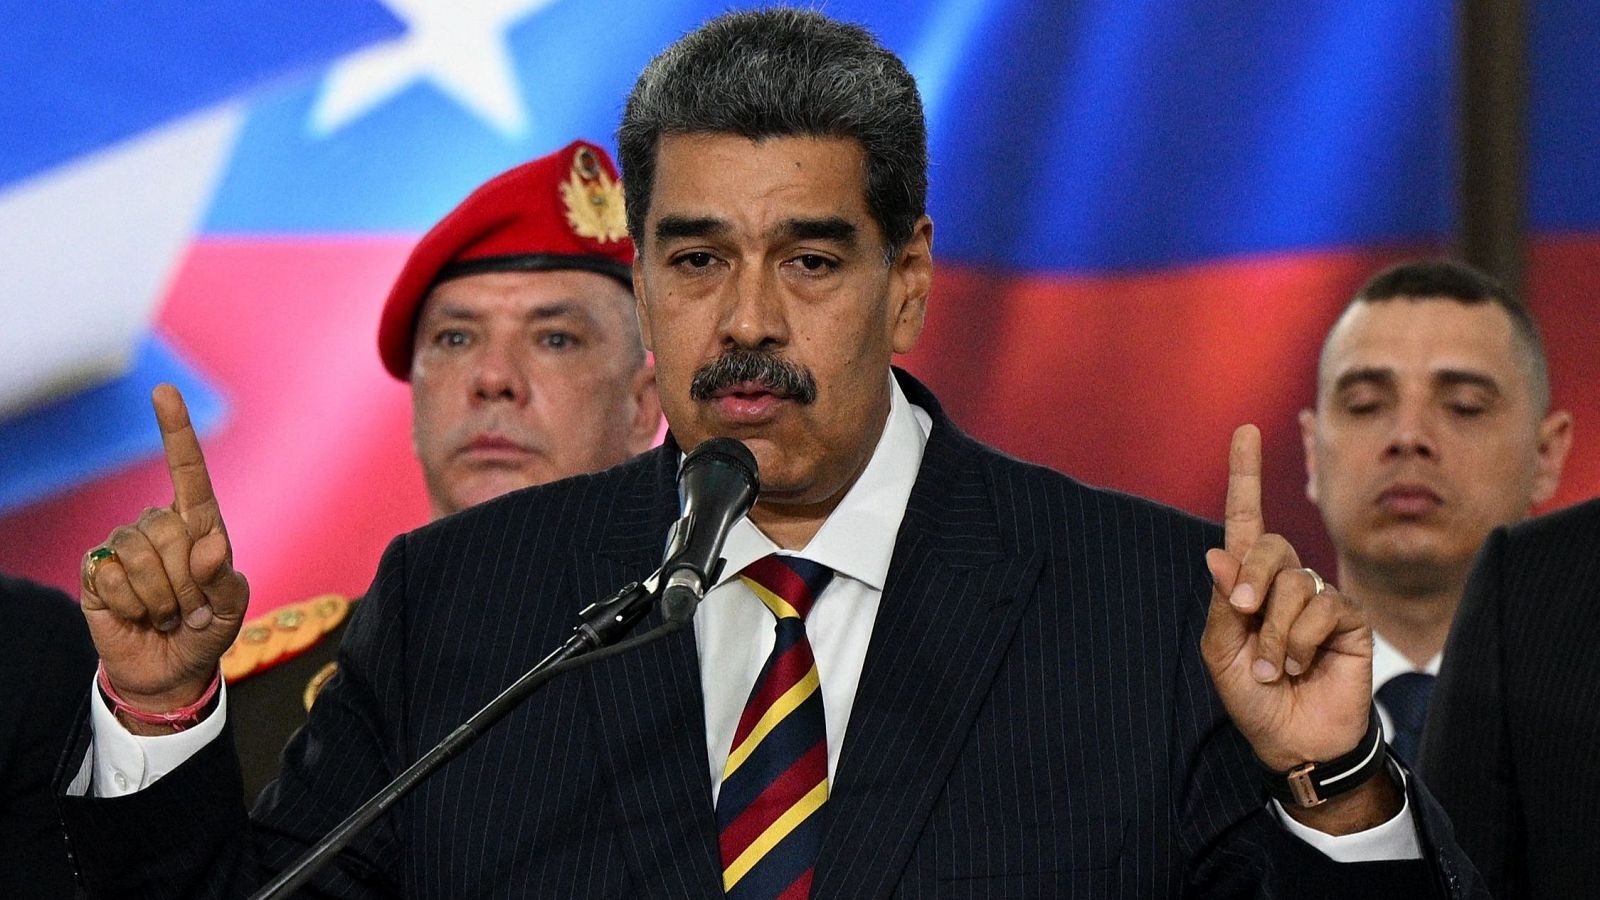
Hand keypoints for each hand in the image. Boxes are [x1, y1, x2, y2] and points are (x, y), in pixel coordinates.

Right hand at [80, 384, 247, 730]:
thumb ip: (226, 578)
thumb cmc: (209, 629)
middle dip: (186, 582)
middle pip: (168, 530)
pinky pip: (113, 578)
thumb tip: (208, 547)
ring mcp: (124, 547)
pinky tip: (137, 616)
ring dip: (161, 598)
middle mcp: (158, 526)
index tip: (163, 390)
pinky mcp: (97, 573)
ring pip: (140, 556)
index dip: (175, 431)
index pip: (187, 472)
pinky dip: (132, 606)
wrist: (171, 669)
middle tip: (192, 608)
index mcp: (199, 524)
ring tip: (168, 614)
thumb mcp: (232, 607)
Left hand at [1200, 426, 1374, 780]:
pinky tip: (1302, 667)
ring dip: (1274, 633)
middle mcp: (1285, 581)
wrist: (1294, 740)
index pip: (1246, 521)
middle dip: (1252, 580)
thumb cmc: (1253, 698)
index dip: (1245, 475)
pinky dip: (1301, 641)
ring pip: (1294, 584)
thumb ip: (1223, 603)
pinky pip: (1322, 609)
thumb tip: (1218, 554)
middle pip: (1269, 546)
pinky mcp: (1350, 618)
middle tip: (1243, 616)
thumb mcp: (1222, 651)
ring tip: (1274, 669)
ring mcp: (1319, 597)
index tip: (1245, 431)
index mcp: (1248, 583)